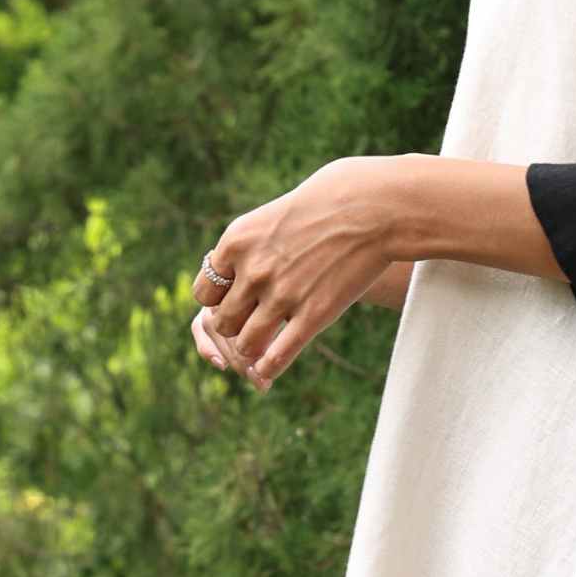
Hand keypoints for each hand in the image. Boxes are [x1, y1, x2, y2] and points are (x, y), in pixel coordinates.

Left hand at [191, 162, 409, 386]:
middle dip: (236, 325)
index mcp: (236, 243)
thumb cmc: (323, 206)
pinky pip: (278, 356)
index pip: (204, 292)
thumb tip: (232, 274)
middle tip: (254, 322)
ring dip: (253, 348)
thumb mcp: (270, 218)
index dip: (219, 301)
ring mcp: (282, 296)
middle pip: (224, 321)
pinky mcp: (313, 315)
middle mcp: (253, 271)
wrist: (370, 208)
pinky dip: (270, 368)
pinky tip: (270, 370)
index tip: (237, 299)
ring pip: (247, 343)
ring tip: (263, 345)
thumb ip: (247, 248)